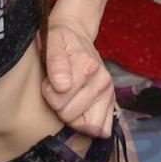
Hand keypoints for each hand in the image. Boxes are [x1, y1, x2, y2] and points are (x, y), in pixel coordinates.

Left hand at [40, 15, 114, 138]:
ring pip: (90, 127)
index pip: (59, 101)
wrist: (75, 33)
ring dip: (75, 119)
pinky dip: (90, 125)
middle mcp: (103, 80)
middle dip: (59, 106)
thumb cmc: (59, 40)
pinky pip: (104, 128)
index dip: (48, 94)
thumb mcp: (52, 41)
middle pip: (71, 116)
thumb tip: (62, 86)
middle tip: (58, 90)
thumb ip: (55, 61)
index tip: (49, 82)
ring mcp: (109, 92)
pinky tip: (81, 112)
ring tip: (69, 101)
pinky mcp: (112, 101)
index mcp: (87, 66)